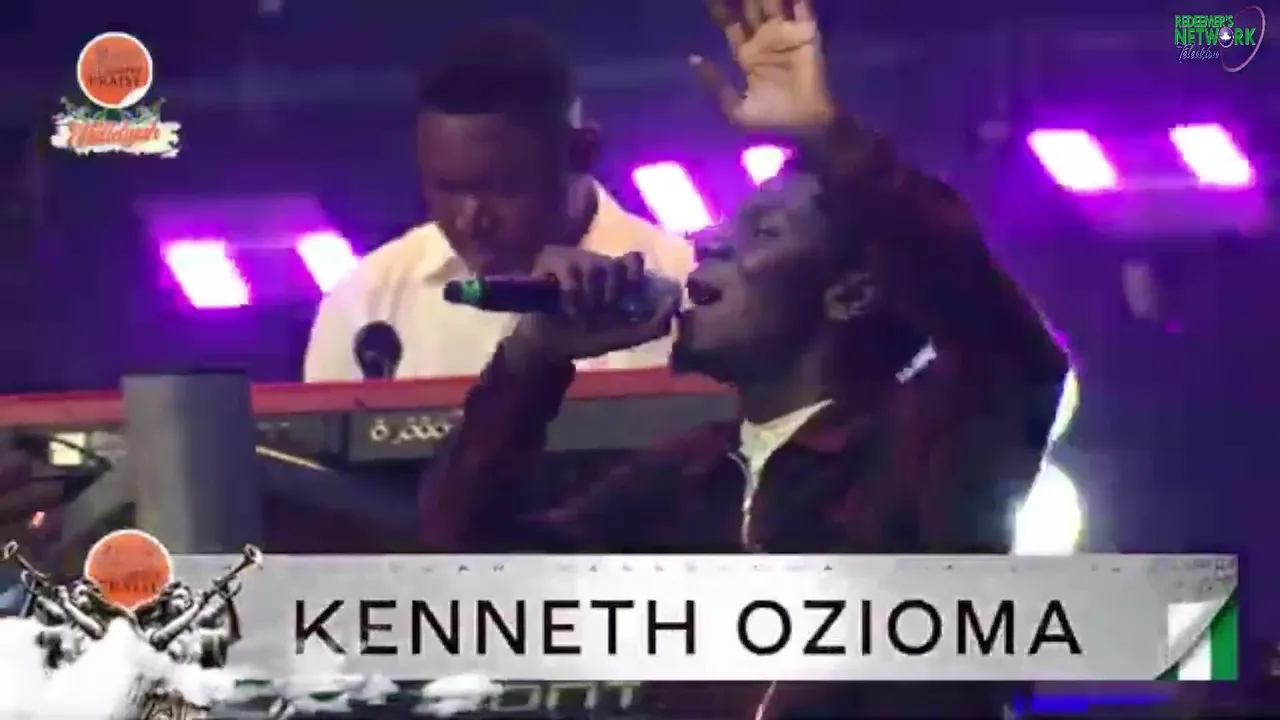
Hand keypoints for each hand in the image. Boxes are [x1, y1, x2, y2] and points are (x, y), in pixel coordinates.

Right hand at [504, 247, 678, 365]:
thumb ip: (653, 325)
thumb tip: (674, 303)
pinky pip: (569, 269)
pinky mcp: (549, 260)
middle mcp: (596, 263)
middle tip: (600, 310)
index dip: (634, 274)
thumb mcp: (626, 337)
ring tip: (579, 313)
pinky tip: (566, 309)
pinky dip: (571, 294)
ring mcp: (572, 258)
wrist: (551, 348)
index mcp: (615, 277)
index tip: (629, 293)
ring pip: (593, 267)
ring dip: (588, 298)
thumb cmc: (588, 338)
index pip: (634, 259)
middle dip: (610, 294)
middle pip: (614, 264)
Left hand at [693, 0, 835, 133]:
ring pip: (773, 2)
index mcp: (746, 54)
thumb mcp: (735, 107)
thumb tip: (693, 58)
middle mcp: (764, 39)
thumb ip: (715, 82)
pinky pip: (802, 6)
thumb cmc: (770, 119)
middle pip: (750, 7)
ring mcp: (785, 34)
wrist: (805, 125)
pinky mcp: (807, 33)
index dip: (719, 8)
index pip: (729, 23)